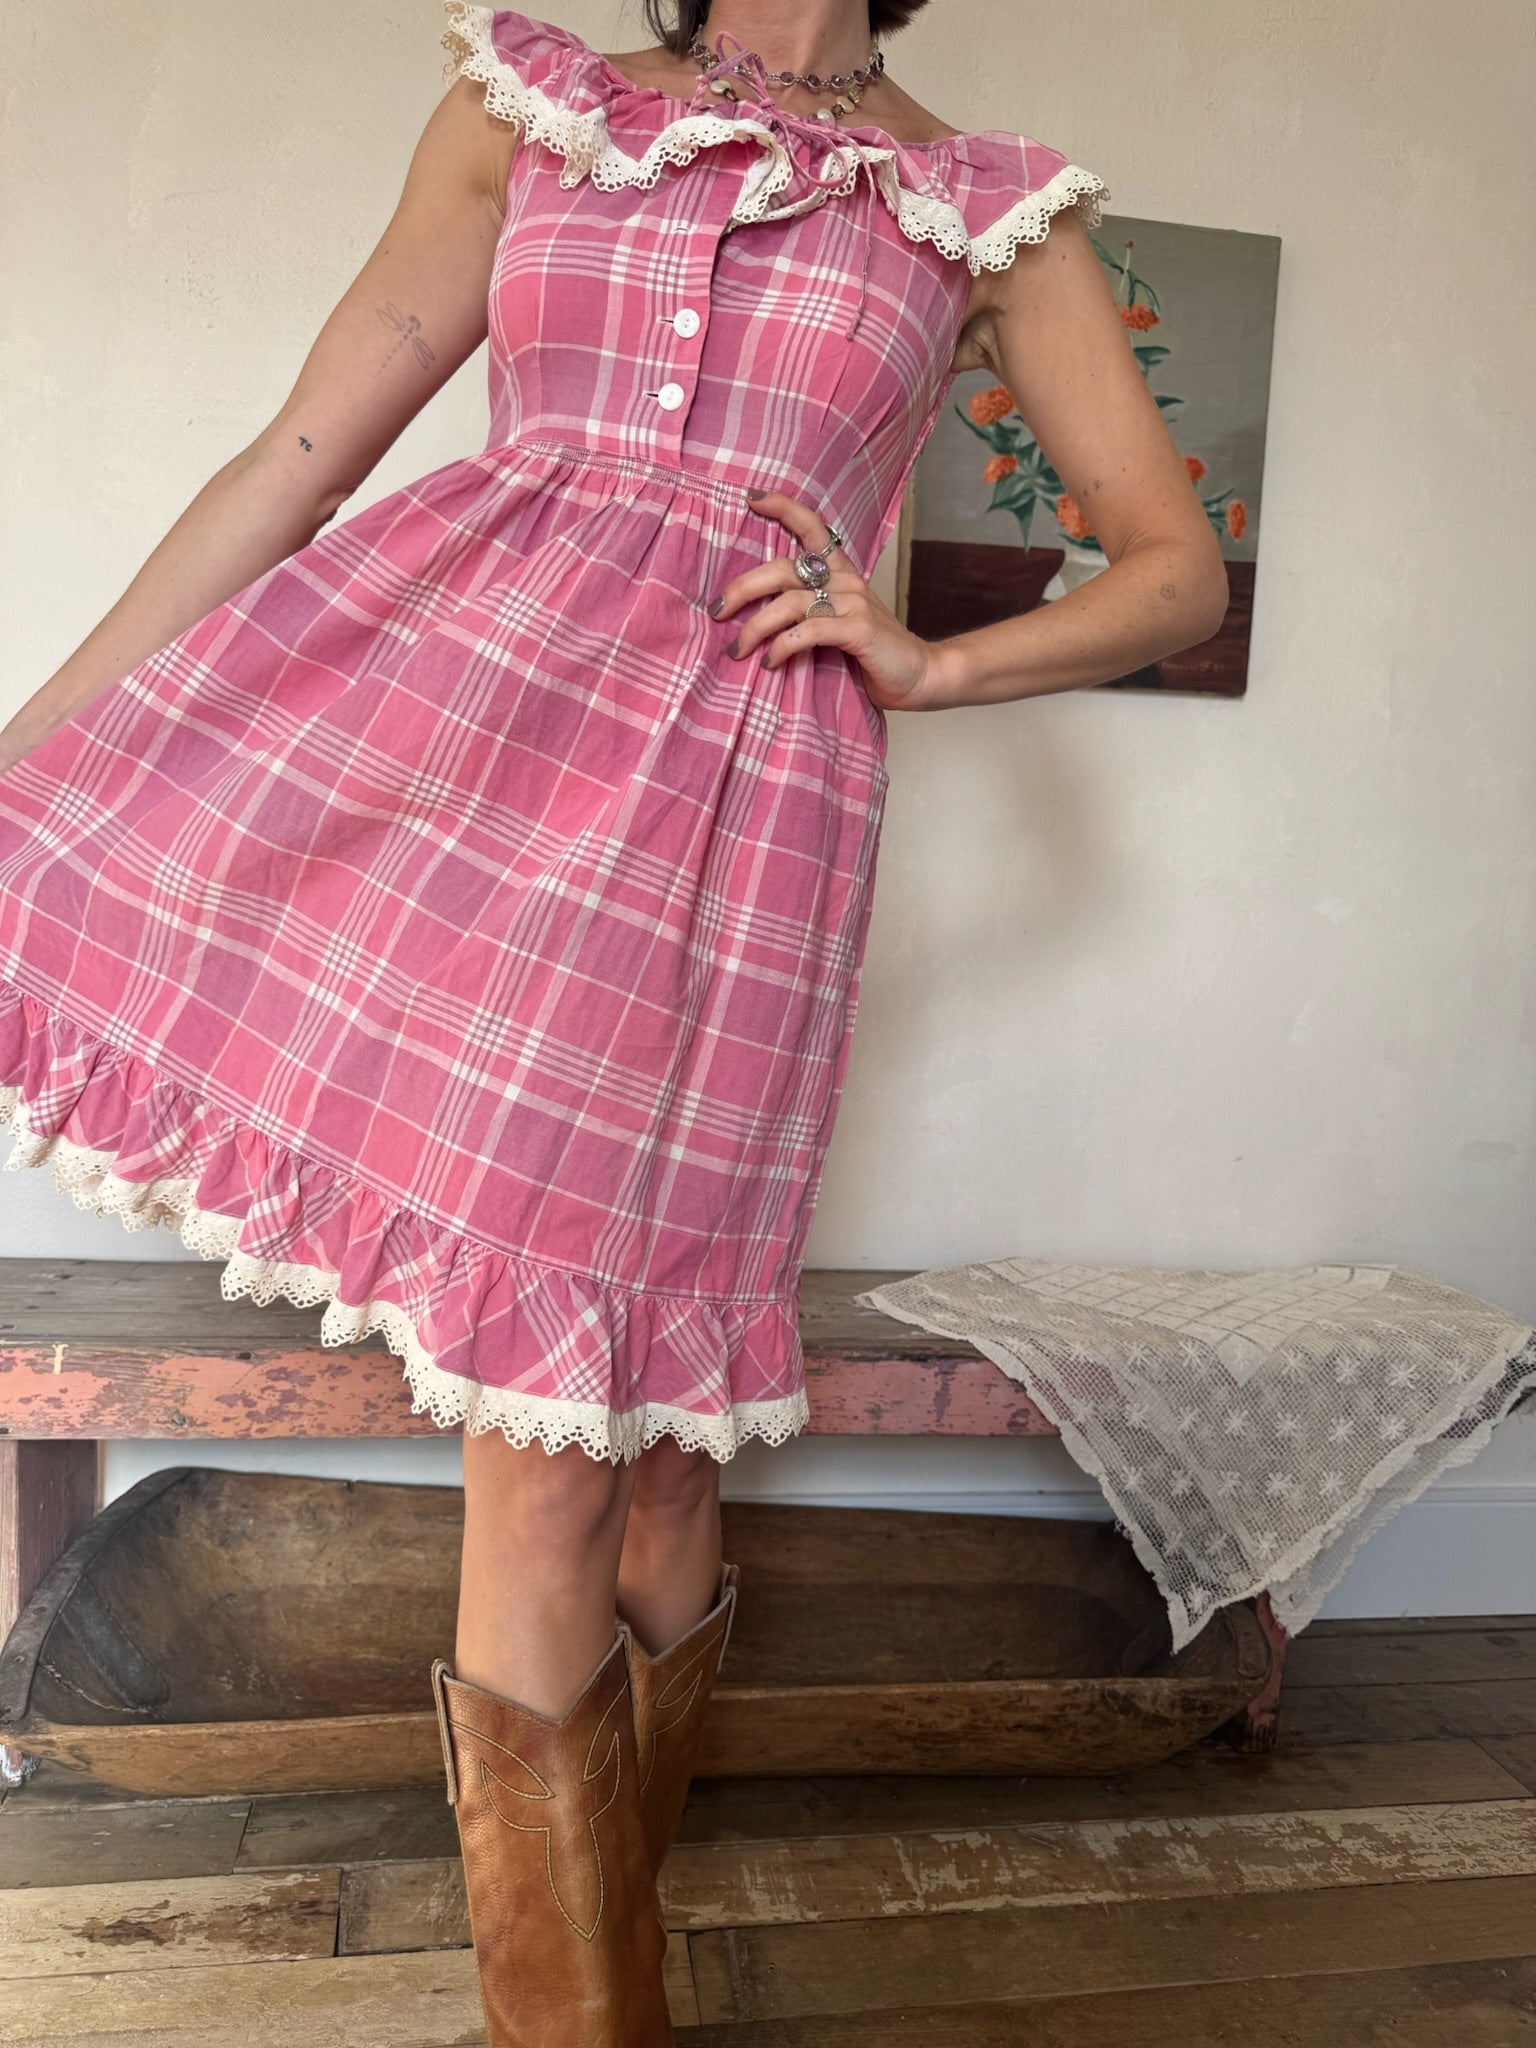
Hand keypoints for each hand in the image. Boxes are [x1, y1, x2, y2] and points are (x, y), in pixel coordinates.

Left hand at [707, 487, 947, 712]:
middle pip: (782, 568)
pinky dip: (782, 646)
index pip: (812, 527)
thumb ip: (809, 612)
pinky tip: (770, 661)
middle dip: (743, 588)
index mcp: (842, 573)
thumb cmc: (873, 654)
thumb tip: (755, 617)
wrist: (920, 676)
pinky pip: (808, 631)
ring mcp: (854, 603)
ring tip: (738, 650)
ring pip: (789, 602)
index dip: (782, 507)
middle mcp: (846, 580)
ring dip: (756, 627)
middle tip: (717, 611)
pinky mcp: (859, 630)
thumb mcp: (840, 625)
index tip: (751, 497)